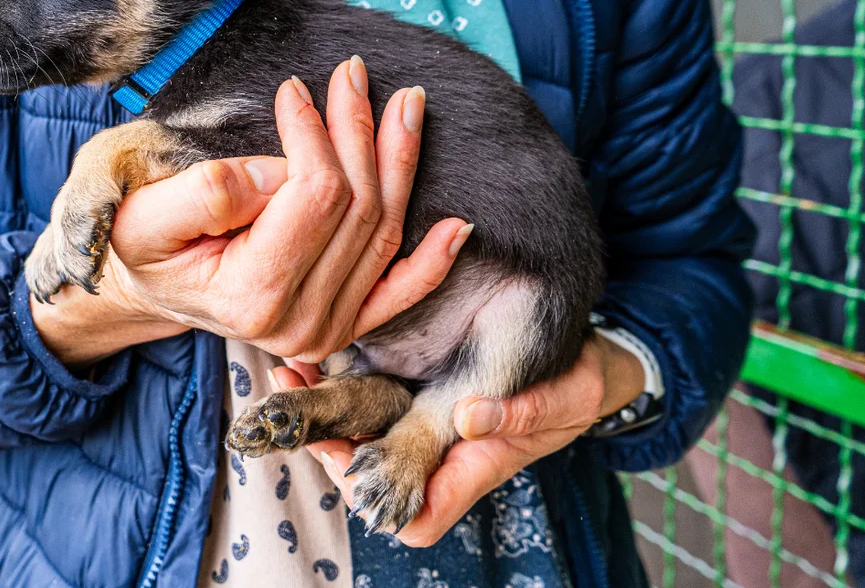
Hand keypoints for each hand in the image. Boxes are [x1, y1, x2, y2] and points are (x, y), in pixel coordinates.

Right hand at [33, 57, 471, 366]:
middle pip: (358, 210)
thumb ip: (204, 193)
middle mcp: (299, 323)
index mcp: (251, 296)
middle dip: (358, 132)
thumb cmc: (140, 240)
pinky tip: (456, 224)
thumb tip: (276, 173)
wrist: (141, 283)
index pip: (313, 197)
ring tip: (406, 104)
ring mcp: (327, 330)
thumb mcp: (144, 211)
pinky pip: (400, 292)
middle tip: (354, 74)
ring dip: (400, 164)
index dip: (313, 134)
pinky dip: (432, 260)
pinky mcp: (342, 324)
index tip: (295, 88)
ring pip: (385, 233)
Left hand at [278, 334, 646, 545]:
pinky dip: (337, 373)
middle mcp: (434, 449)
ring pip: (358, 430)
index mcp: (468, 468)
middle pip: (367, 474)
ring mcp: (420, 416)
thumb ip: (520, 413)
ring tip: (288, 373)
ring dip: (320, 407)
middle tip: (290, 406)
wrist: (575, 358)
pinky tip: (313, 350)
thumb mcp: (558, 400)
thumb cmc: (571, 391)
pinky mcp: (414, 382)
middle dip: (325, 443)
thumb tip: (468, 417)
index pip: (413, 515)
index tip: (347, 461)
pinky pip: (368, 388)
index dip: (376, 500)